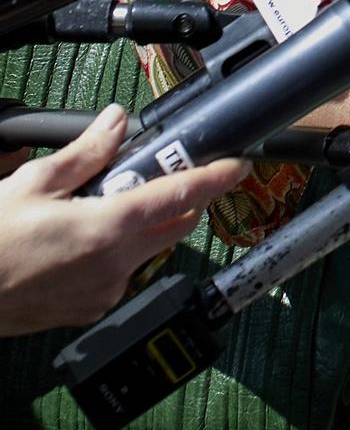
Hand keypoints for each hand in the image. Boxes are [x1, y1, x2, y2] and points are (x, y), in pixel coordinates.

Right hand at [0, 104, 248, 335]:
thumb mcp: (32, 185)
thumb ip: (84, 154)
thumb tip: (116, 122)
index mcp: (109, 228)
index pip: (182, 196)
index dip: (216, 177)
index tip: (237, 164)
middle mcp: (117, 263)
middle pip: (176, 223)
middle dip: (181, 198)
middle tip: (156, 175)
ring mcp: (107, 290)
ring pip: (151, 248)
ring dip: (144, 225)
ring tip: (99, 208)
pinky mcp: (92, 307)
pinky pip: (123, 273)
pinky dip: (118, 252)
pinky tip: (80, 242)